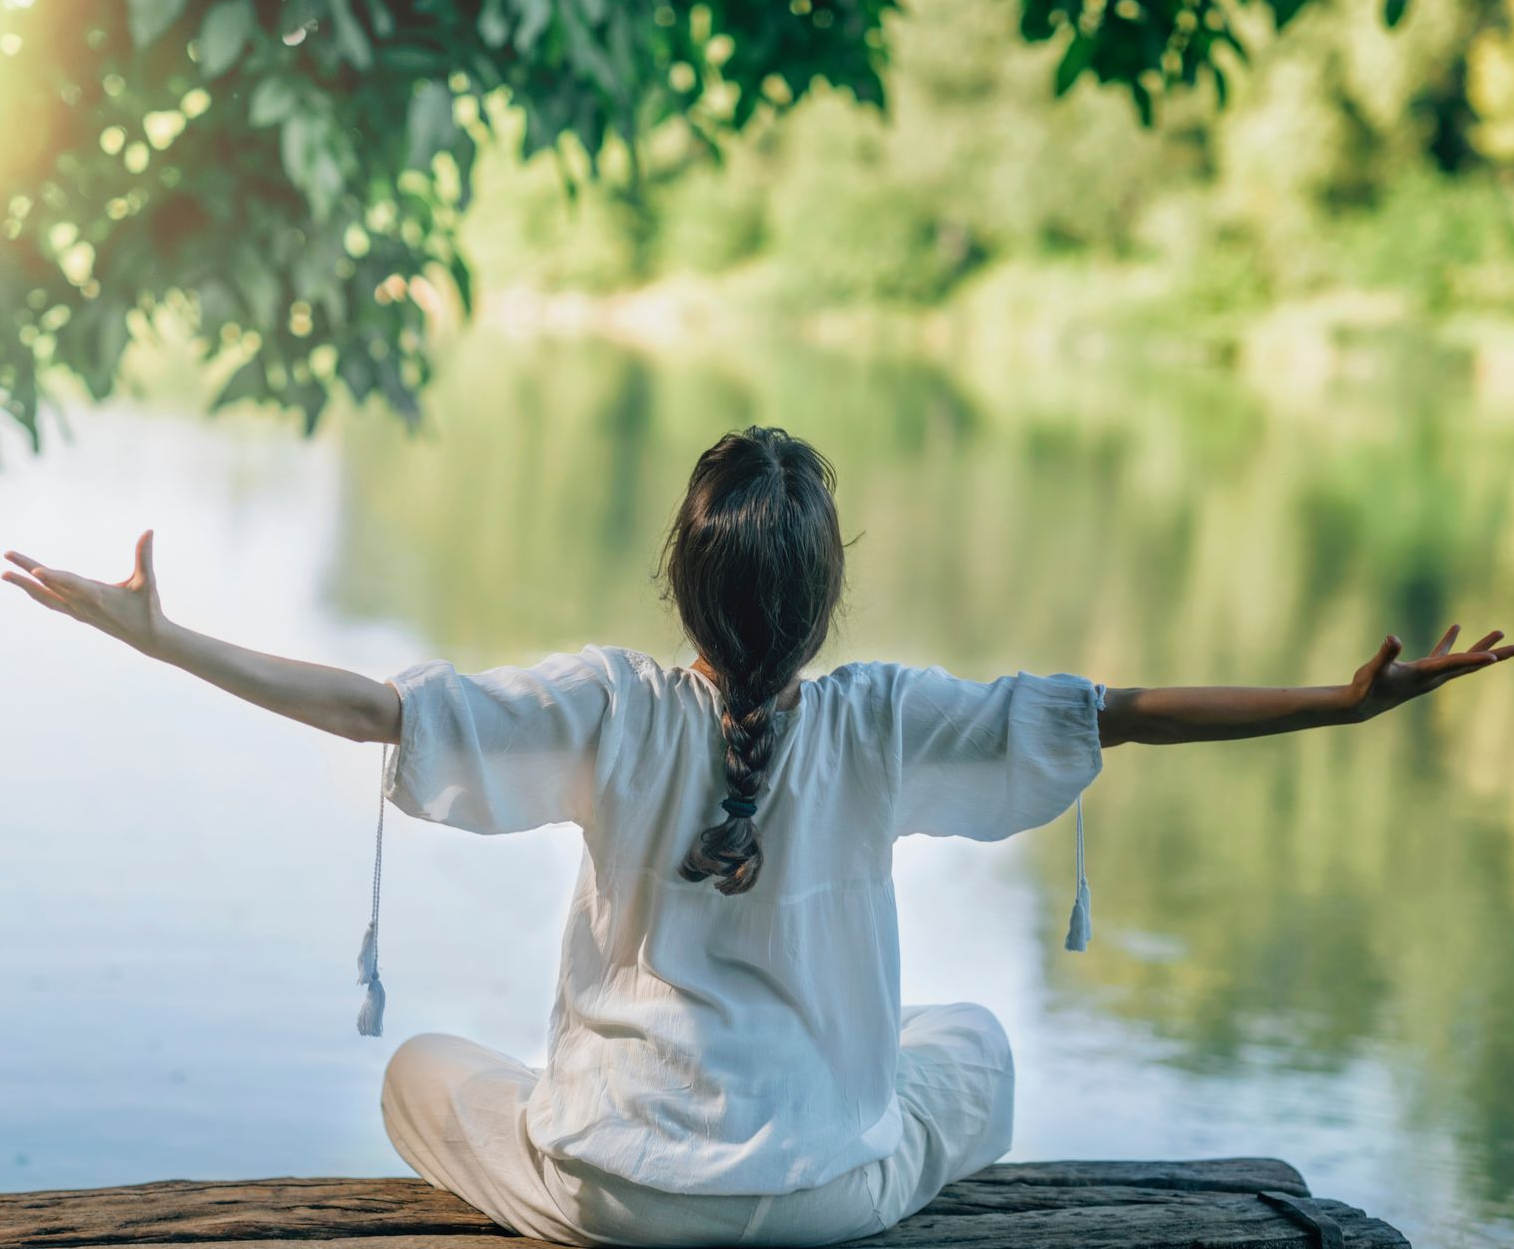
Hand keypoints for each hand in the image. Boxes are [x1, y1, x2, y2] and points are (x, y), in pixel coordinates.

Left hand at [3, 529, 167, 656]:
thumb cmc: (148, 609)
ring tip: (6, 574)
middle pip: (49, 585)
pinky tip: (29, 588)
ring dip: (24, 585)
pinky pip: (51, 603)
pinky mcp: (78, 614)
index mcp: (98, 595)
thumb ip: (144, 555)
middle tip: (7, 555)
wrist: (146, 638)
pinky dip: (37, 594)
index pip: (71, 583)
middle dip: (26, 571)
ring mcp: (77, 611)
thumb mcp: (147, 581)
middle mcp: (82, 604)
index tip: (34, 571)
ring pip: (44, 597)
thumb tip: (149, 531)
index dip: (54, 576)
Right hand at [1345, 624, 1513, 720]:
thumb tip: (1392, 638)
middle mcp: (1435, 676)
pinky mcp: (1423, 671)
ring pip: (1464, 660)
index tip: (1494, 657)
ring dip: (1482, 647)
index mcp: (1425, 674)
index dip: (1473, 660)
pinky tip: (1457, 627)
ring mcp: (1431, 674)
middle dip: (1496, 655)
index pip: (1454, 665)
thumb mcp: (1374, 670)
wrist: (1362, 705)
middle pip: (1471, 664)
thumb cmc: (1367, 688)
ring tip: (1500, 632)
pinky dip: (1452, 642)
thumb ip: (1385, 655)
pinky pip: (1445, 655)